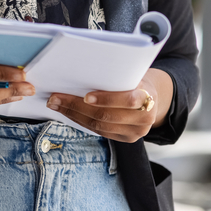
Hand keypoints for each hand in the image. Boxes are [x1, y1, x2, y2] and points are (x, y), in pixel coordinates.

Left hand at [45, 68, 172, 141]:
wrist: (154, 97)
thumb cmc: (137, 81)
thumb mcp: (133, 74)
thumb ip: (116, 77)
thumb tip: (80, 71)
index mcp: (148, 97)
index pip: (127, 100)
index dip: (106, 99)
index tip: (86, 96)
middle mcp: (144, 119)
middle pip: (106, 116)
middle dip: (77, 106)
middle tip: (55, 98)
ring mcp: (136, 132)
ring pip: (99, 126)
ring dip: (73, 115)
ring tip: (56, 105)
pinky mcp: (126, 139)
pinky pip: (100, 132)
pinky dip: (81, 121)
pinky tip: (68, 113)